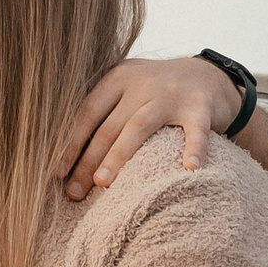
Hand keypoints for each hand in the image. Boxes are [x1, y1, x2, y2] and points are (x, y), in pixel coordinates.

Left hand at [61, 56, 242, 199]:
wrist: (210, 74)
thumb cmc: (157, 92)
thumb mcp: (128, 88)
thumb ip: (104, 111)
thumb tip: (66, 154)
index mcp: (118, 79)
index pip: (88, 113)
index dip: (70, 143)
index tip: (57, 172)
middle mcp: (142, 84)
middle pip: (109, 126)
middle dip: (88, 161)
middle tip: (74, 192)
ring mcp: (171, 95)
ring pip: (139, 127)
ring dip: (118, 156)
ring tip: (102, 184)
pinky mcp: (200, 107)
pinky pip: (195, 131)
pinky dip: (194, 149)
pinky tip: (189, 168)